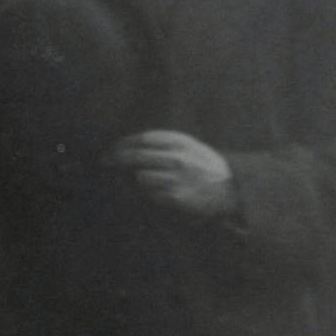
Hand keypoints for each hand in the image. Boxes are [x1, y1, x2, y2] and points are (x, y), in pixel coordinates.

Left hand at [112, 130, 236, 218]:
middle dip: (116, 158)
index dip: (124, 142)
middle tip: (104, 160)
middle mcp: (177, 158)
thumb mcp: (189, 146)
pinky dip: (145, 193)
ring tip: (133, 179)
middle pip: (136, 156)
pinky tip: (149, 192)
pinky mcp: (175, 196)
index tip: (112, 146)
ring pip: (140, 176)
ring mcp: (176, 178)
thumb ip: (164, 142)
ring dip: (132, 179)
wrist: (230, 187)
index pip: (143, 138)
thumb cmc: (204, 165)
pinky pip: (150, 194)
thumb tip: (129, 144)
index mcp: (181, 142)